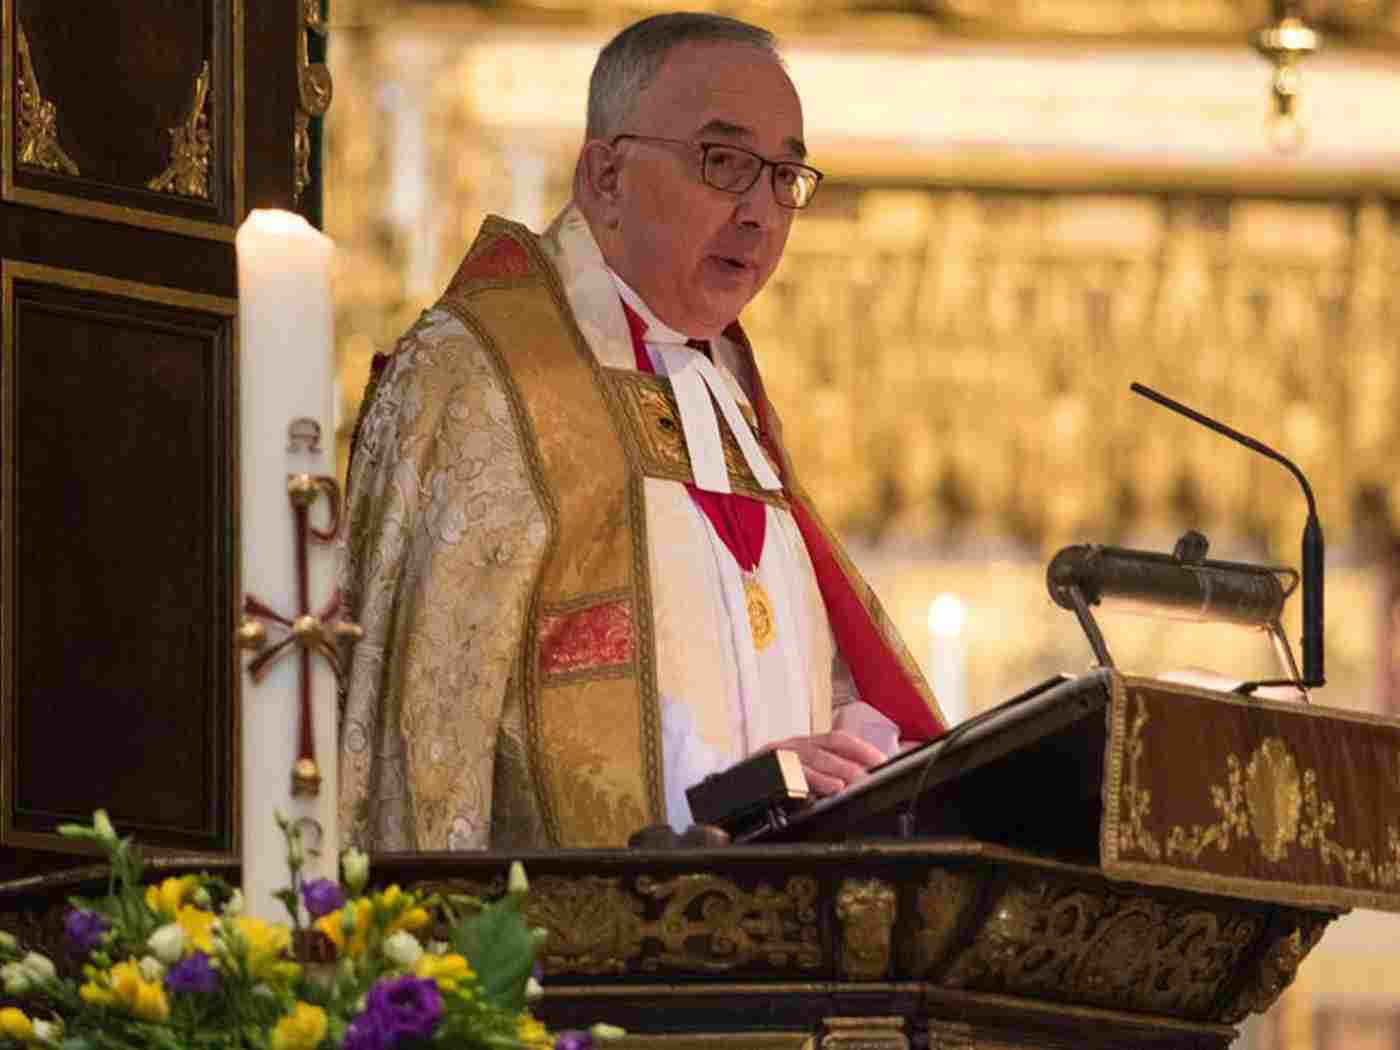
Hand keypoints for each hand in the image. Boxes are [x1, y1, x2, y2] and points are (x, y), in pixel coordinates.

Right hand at [759, 731, 886, 796]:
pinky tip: (825, 790)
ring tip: (852, 782)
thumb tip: (860, 779)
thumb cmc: (772, 783)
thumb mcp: (800, 774)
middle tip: (874, 772)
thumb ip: (826, 774)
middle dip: (854, 758)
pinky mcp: (767, 768)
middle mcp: (795, 745)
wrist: (732, 790)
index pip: (839, 739)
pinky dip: (812, 780)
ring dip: (836, 769)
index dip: (862, 748)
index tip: (883, 759)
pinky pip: (792, 772)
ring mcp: (781, 755)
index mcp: (807, 745)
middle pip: (830, 744)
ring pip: (813, 756)